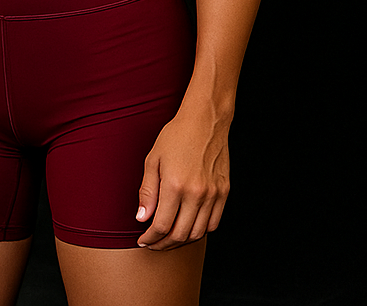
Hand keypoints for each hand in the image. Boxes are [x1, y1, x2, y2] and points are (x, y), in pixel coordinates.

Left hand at [135, 103, 230, 249]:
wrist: (204, 122)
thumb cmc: (175, 137)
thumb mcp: (153, 159)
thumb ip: (147, 191)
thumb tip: (142, 218)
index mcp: (175, 185)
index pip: (162, 225)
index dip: (150, 237)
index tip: (143, 240)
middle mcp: (196, 194)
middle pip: (180, 234)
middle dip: (163, 244)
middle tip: (153, 244)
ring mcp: (213, 195)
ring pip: (198, 233)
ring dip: (181, 241)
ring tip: (168, 239)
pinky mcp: (224, 193)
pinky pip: (213, 223)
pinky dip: (200, 231)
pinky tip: (188, 227)